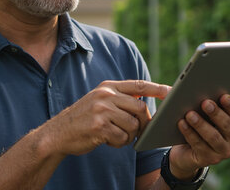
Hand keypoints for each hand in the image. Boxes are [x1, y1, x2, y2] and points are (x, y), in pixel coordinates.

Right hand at [41, 80, 169, 156]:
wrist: (58, 134)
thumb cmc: (83, 119)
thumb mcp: (99, 101)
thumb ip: (119, 99)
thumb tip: (145, 104)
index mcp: (107, 87)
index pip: (138, 85)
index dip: (157, 88)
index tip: (171, 92)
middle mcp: (105, 95)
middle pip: (140, 107)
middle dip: (143, 122)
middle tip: (137, 130)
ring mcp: (102, 110)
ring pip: (133, 125)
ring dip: (129, 135)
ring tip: (116, 135)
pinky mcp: (100, 127)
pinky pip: (122, 137)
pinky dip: (119, 143)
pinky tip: (108, 140)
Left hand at [169, 94, 229, 179]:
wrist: (186, 153)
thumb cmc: (194, 126)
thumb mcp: (197, 112)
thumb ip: (194, 100)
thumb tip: (175, 88)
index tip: (223, 96)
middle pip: (226, 124)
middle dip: (216, 113)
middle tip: (205, 103)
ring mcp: (222, 151)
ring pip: (213, 137)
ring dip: (201, 124)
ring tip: (190, 114)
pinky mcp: (209, 159)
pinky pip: (199, 145)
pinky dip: (190, 133)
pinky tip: (182, 124)